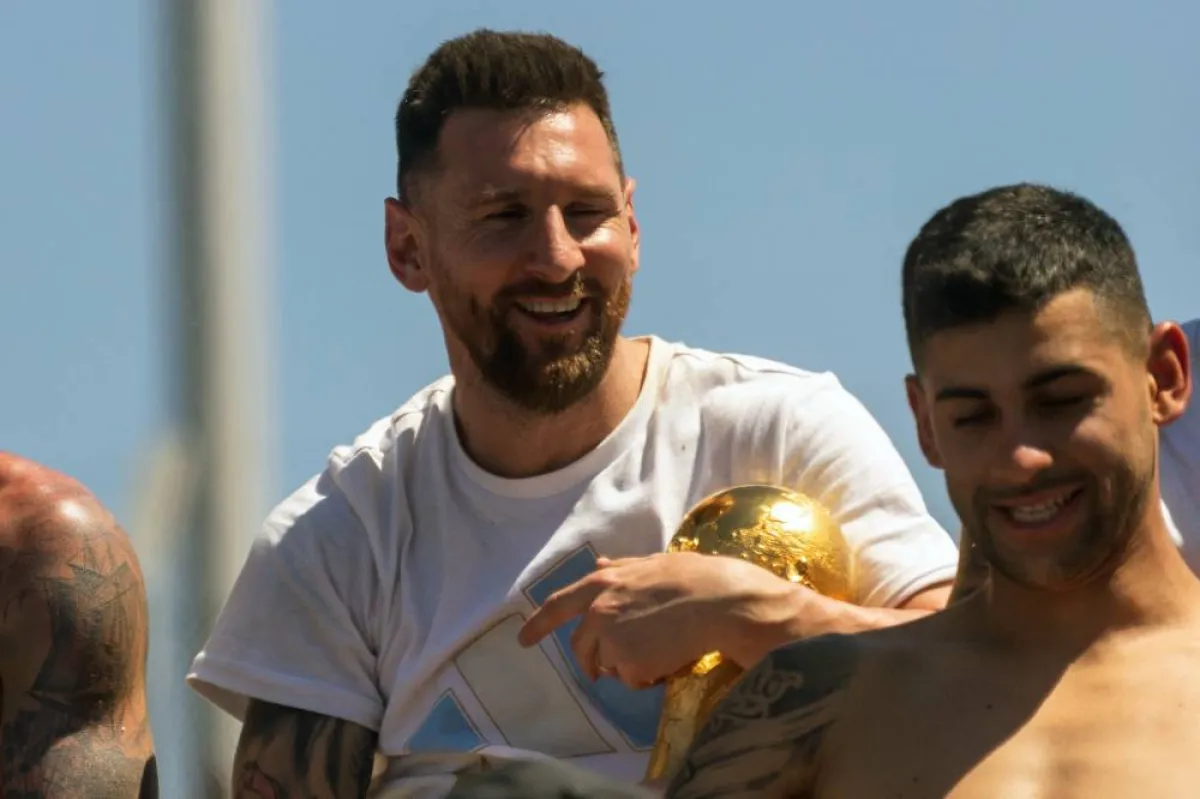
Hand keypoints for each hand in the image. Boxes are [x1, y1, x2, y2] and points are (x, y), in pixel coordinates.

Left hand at [517, 552, 802, 688]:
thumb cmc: (695, 578)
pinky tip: (671, 659)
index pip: (559, 605)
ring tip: (663, 650)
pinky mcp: (628, 663)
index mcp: (603, 582)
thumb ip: (621, 568)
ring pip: (611, 666)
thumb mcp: (652, 564)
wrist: (721, 601)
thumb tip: (598, 563)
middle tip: (611, 669)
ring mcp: (610, 638)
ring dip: (630, 665)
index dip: (539, 624)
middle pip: (582, 647)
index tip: (523, 641)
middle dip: (594, 661)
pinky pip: (634, 679)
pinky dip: (649, 676)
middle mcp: (598, 610)